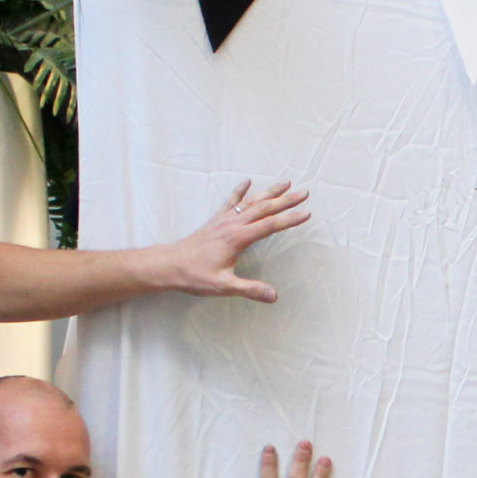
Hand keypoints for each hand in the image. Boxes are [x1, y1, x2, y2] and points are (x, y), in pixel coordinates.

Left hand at [164, 179, 310, 301]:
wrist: (170, 265)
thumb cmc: (195, 276)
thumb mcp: (224, 286)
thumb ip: (250, 290)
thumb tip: (274, 295)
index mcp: (238, 238)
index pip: (270, 225)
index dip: (289, 219)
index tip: (307, 213)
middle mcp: (232, 224)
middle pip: (264, 208)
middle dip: (286, 200)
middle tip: (305, 192)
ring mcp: (224, 220)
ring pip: (251, 202)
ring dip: (270, 192)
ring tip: (286, 183)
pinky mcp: (216, 221)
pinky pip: (231, 201)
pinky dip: (240, 191)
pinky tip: (247, 181)